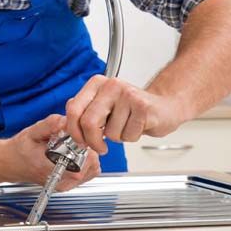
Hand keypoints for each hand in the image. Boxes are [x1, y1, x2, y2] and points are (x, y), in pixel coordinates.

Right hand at [2, 114, 100, 191]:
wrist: (12, 163)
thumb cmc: (20, 149)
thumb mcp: (32, 131)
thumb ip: (50, 125)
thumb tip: (66, 121)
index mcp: (49, 168)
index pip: (79, 165)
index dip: (83, 148)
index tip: (76, 138)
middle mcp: (58, 181)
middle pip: (90, 167)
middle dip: (87, 149)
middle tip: (74, 140)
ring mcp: (64, 185)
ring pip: (92, 170)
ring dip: (88, 156)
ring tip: (73, 147)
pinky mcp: (68, 185)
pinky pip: (88, 174)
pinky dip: (87, 162)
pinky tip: (75, 154)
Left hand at [65, 75, 182, 154]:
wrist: (165, 106)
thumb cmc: (132, 109)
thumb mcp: (104, 105)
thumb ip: (84, 111)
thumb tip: (66, 127)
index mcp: (96, 83)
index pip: (73, 108)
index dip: (74, 131)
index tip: (80, 141)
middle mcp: (111, 85)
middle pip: (88, 122)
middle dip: (93, 141)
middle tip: (100, 146)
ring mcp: (127, 95)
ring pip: (110, 132)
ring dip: (117, 137)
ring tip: (126, 126)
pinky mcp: (143, 107)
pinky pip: (127, 135)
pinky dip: (131, 137)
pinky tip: (137, 126)